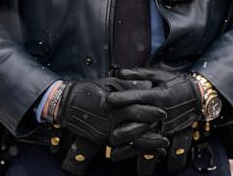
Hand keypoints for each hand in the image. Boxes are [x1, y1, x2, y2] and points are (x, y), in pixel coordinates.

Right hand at [53, 78, 167, 173]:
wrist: (65, 105)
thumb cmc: (87, 90)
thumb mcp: (108, 83)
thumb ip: (128, 85)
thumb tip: (149, 84)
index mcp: (111, 103)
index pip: (134, 106)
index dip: (149, 109)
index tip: (164, 109)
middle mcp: (108, 119)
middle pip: (134, 123)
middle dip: (151, 124)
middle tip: (167, 125)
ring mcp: (104, 131)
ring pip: (130, 139)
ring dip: (148, 142)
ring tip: (163, 143)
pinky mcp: (102, 139)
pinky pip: (122, 145)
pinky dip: (136, 148)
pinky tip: (149, 149)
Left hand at [109, 68, 203, 171]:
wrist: (198, 96)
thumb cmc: (177, 83)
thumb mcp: (160, 74)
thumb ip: (140, 74)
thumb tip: (121, 72)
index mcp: (160, 94)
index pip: (139, 96)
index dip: (123, 97)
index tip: (109, 98)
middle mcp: (161, 110)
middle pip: (140, 118)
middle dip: (123, 121)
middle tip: (108, 122)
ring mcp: (164, 123)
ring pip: (144, 133)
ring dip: (127, 138)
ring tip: (112, 140)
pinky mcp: (166, 132)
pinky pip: (150, 141)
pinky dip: (136, 147)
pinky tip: (123, 150)